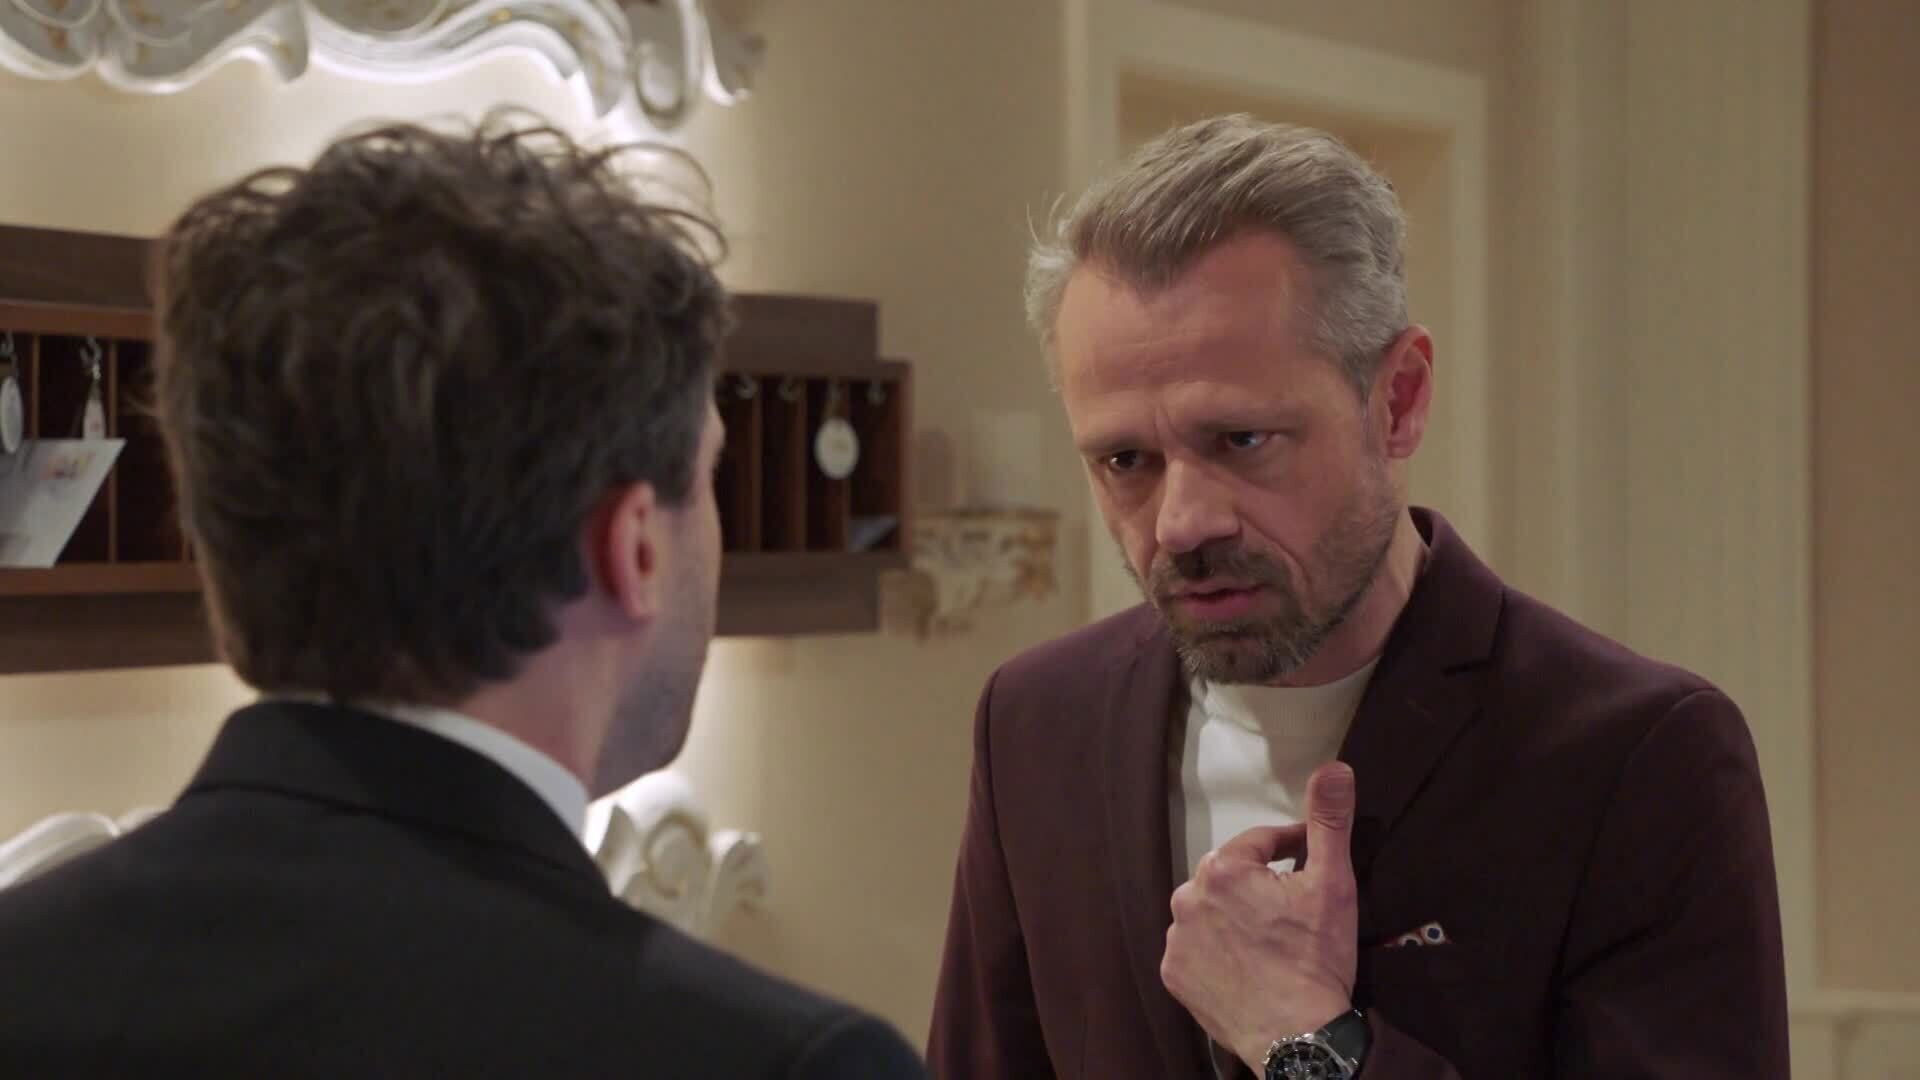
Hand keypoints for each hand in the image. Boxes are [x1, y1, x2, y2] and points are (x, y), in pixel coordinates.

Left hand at [1160, 761, 1359, 1070]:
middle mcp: (1187, 897)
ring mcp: (1176, 939)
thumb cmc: (1316, 957)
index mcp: (1223, 868)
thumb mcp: (1332, 884)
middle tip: (1292, 911)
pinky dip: (1215, 951)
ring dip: (1234, 917)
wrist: (1298, 1037)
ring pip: (1210, 912)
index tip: (1311, 864)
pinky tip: (1243, 965)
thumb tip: (1335, 767)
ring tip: (1268, 940)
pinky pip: (1195, 950)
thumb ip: (1328, 822)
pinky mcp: (1173, 975)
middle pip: (1232, 877)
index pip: (1260, 843)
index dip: (1290, 849)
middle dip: (1260, 885)